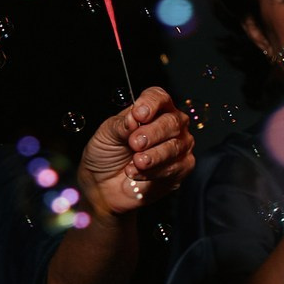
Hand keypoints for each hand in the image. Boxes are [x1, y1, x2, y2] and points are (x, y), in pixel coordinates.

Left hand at [77, 89, 195, 217]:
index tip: (139, 114)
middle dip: (152, 133)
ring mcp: (179, 146)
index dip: (151, 103)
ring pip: (175, 146)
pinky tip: (137, 173)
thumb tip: (133, 118)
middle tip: (134, 144)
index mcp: (152, 111)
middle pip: (172, 121)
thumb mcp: (105, 135)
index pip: (159, 98)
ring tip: (134, 163)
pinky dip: (154, 172)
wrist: (102, 185)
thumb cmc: (106, 155)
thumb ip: (121, 125)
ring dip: (152, 156)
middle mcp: (170, 126)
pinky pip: (175, 167)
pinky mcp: (181, 168)